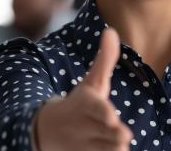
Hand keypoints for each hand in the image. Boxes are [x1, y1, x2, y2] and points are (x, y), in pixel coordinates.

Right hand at [35, 28, 132, 150]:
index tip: (112, 118)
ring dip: (112, 150)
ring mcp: (84, 146)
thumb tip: (111, 31)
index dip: (103, 113)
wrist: (46, 129)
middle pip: (105, 133)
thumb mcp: (91, 82)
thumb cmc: (78, 103)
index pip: (95, 108)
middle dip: (114, 135)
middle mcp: (85, 126)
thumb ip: (104, 60)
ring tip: (121, 148)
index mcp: (86, 105)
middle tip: (124, 135)